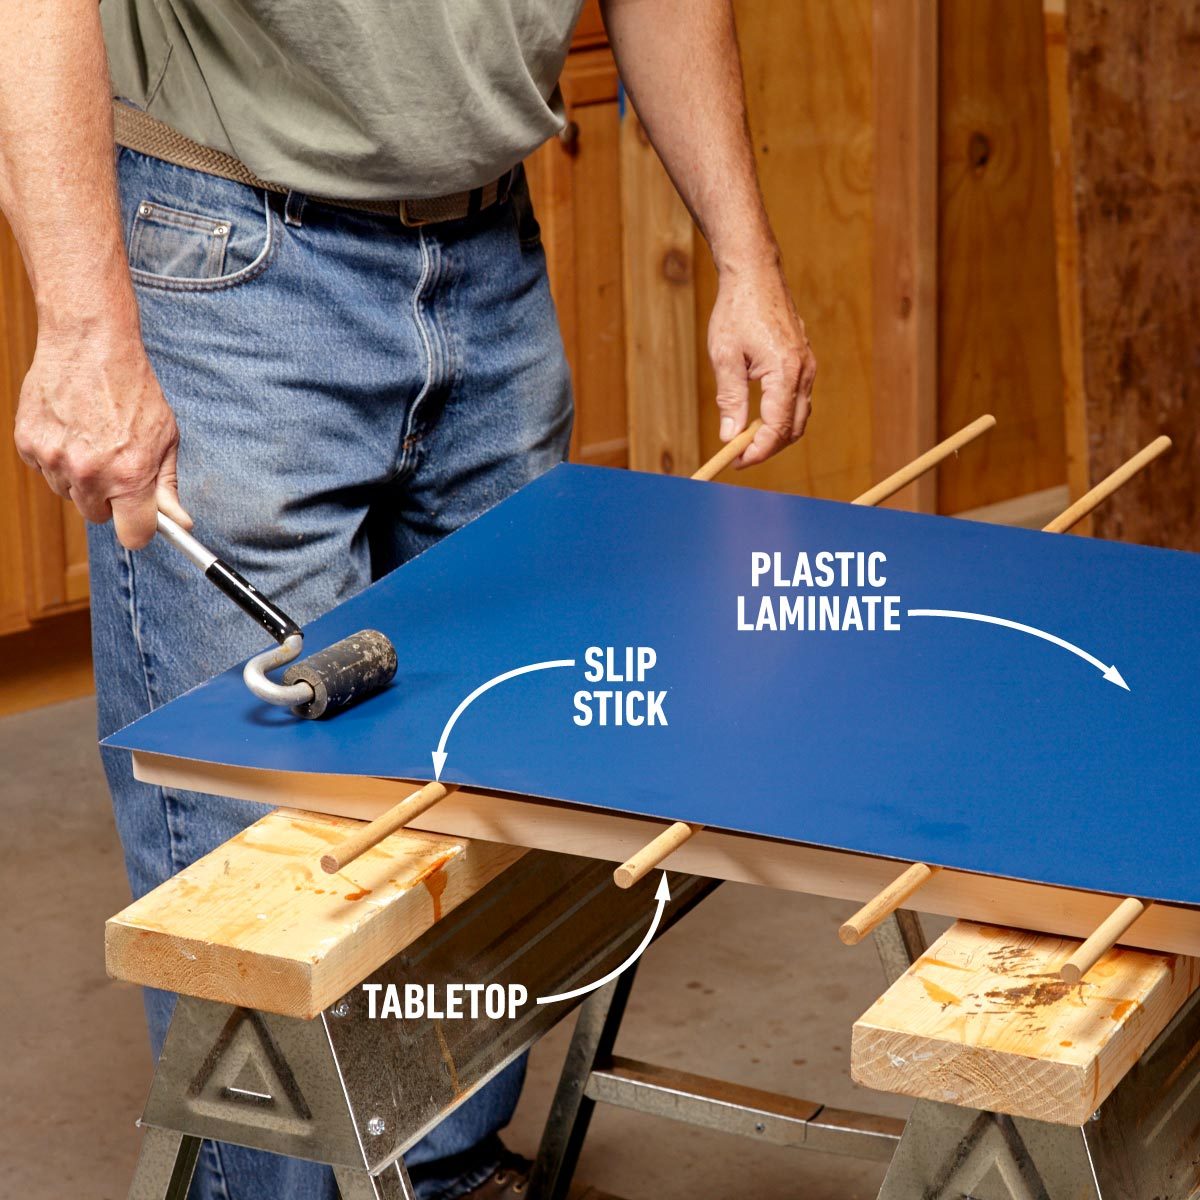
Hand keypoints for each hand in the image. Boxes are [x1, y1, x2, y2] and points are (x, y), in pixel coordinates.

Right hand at [14, 323, 190, 548]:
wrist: (89, 346)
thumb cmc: (133, 390)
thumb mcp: (165, 437)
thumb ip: (167, 484)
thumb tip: (179, 522)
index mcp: (130, 475)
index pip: (134, 536)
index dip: (139, 529)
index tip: (140, 519)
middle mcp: (90, 474)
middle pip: (97, 516)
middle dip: (109, 498)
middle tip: (116, 464)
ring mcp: (55, 461)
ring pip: (69, 493)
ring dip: (80, 477)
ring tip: (92, 438)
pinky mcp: (28, 445)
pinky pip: (45, 470)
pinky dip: (57, 457)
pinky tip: (71, 429)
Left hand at [707, 257, 815, 466]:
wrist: (755, 275)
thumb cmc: (737, 311)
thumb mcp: (725, 357)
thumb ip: (730, 399)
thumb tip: (730, 436)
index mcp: (785, 372)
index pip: (776, 428)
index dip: (757, 451)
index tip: (736, 461)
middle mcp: (804, 372)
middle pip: (793, 428)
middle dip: (768, 448)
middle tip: (739, 454)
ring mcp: (808, 366)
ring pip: (799, 416)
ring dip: (775, 433)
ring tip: (746, 438)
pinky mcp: (804, 361)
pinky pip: (799, 400)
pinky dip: (781, 415)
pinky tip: (758, 416)